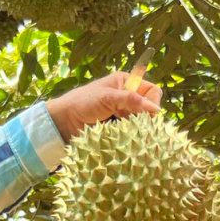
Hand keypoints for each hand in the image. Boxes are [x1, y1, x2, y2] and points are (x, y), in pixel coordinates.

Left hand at [45, 71, 162, 141]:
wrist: (64, 121)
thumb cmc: (83, 103)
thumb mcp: (108, 98)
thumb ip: (131, 100)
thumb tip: (155, 109)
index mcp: (126, 82)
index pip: (152, 90)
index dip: (153, 102)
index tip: (149, 115)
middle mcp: (127, 96)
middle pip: (149, 107)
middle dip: (147, 117)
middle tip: (140, 126)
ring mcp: (123, 112)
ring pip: (142, 120)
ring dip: (139, 127)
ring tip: (131, 133)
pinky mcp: (118, 127)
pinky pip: (132, 131)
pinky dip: (132, 135)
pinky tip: (127, 138)